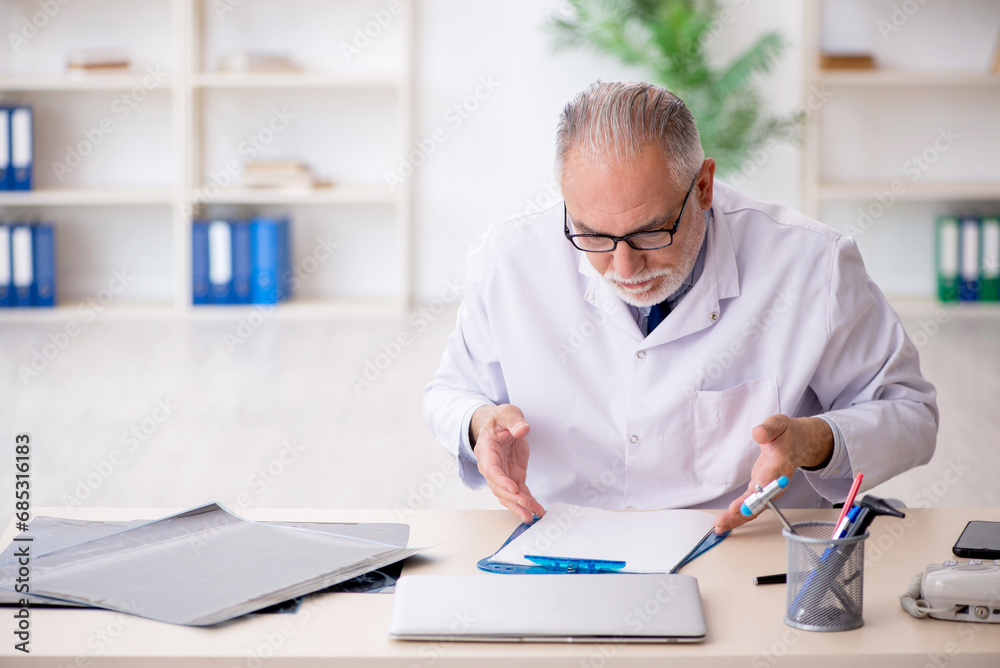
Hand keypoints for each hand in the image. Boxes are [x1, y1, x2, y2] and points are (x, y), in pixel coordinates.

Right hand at [471, 404, 545, 523]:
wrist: (498, 426)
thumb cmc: (499, 420)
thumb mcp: (507, 413)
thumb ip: (514, 421)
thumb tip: (522, 429)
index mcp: (486, 450)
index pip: (491, 470)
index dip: (501, 480)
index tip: (513, 488)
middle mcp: (491, 466)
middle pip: (498, 487)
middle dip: (511, 497)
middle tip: (526, 504)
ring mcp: (502, 474)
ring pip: (507, 495)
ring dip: (518, 506)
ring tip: (530, 516)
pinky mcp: (513, 477)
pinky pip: (519, 493)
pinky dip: (528, 503)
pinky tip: (536, 511)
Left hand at [713, 415, 833, 534]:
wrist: (799, 443)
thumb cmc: (786, 434)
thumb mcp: (778, 424)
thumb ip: (768, 428)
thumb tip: (758, 433)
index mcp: (781, 463)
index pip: (769, 480)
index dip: (757, 493)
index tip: (744, 504)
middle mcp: (776, 481)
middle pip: (761, 500)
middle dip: (743, 511)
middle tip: (724, 520)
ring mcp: (769, 488)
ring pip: (755, 507)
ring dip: (737, 518)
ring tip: (719, 527)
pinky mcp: (761, 490)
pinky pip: (751, 506)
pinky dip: (738, 516)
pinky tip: (725, 523)